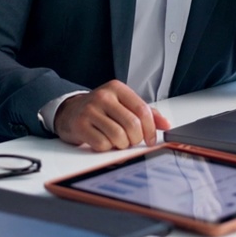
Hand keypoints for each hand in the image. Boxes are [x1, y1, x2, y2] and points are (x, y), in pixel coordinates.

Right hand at [54, 80, 170, 150]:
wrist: (69, 111)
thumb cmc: (100, 109)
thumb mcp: (123, 104)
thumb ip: (146, 113)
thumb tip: (166, 124)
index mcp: (117, 88)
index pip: (142, 110)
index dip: (150, 129)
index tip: (150, 139)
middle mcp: (103, 96)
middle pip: (132, 125)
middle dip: (135, 139)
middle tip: (131, 140)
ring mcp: (90, 110)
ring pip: (118, 136)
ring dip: (121, 145)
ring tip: (117, 140)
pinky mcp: (80, 125)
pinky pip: (102, 144)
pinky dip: (106, 147)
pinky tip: (103, 140)